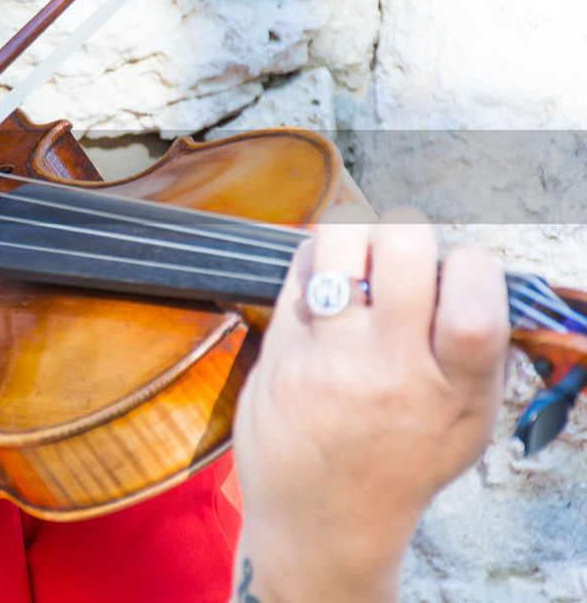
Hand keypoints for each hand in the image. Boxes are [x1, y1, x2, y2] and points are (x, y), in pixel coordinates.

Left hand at [230, 206, 507, 601]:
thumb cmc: (400, 463)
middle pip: (403, 245)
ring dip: (352, 236)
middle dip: (406, 232)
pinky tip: (323, 284)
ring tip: (357, 260)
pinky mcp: (279, 353)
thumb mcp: (465, 422)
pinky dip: (314, 263)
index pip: (476, 298)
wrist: (322, 522)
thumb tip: (472, 271)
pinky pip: (297, 272)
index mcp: (452, 388)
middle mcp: (389, 371)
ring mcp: (327, 360)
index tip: (456, 274)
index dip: (470, 264)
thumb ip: (475, 352)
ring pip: (336, 243)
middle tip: (399, 256)